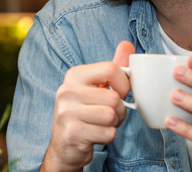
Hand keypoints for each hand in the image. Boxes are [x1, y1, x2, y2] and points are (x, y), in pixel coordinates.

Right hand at [42, 42, 134, 171]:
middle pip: (113, 97)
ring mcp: (67, 112)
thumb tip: (127, 44)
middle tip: (108, 115)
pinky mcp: (72, 133)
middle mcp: (67, 91)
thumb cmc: (85, 113)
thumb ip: (113, 67)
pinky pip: (107, 133)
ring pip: (111, 115)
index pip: (111, 69)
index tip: (119, 93)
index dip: (123, 84)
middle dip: (119, 111)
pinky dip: (107, 137)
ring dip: (113, 124)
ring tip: (100, 124)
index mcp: (74, 75)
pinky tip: (95, 135)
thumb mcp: (96, 88)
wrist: (65, 146)